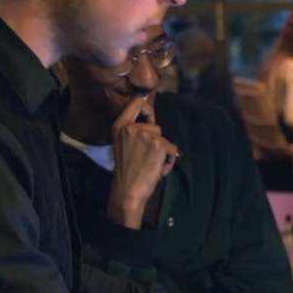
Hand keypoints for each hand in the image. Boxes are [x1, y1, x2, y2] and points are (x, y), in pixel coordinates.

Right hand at [107, 96, 179, 228]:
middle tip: (147, 157)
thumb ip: (134, 131)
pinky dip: (169, 160)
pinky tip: (159, 170)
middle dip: (157, 141)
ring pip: (165, 139)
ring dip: (163, 152)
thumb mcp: (124, 144)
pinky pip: (172, 149)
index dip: (148, 108)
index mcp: (120, 126)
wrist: (128, 190)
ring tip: (152, 165)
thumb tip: (152, 120)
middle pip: (156, 126)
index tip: (151, 118)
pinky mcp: (159, 145)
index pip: (137, 102)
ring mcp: (146, 135)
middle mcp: (132, 127)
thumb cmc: (126, 170)